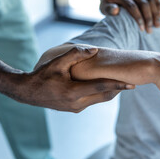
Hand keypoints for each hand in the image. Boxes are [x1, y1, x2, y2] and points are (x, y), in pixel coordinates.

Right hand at [14, 46, 134, 111]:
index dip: (117, 85)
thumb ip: (76, 54)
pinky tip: (105, 86)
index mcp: (73, 92)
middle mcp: (76, 103)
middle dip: (118, 89)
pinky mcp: (74, 109)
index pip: (101, 87)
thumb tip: (95, 49)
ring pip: (99, 99)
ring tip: (121, 84)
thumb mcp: (57, 62)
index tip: (131, 83)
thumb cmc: (42, 75)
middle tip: (131, 82)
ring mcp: (75, 108)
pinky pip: (92, 101)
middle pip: (103, 96)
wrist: (28, 92)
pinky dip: (100, 93)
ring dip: (110, 92)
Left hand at [100, 0, 159, 32]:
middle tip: (150, 30)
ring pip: (151, 0)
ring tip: (157, 25)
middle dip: (148, 18)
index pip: (133, 6)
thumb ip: (109, 9)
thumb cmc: (107, 3)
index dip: (138, 18)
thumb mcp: (104, 6)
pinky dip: (158, 5)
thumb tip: (116, 10)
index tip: (141, 29)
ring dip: (155, 13)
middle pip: (144, 3)